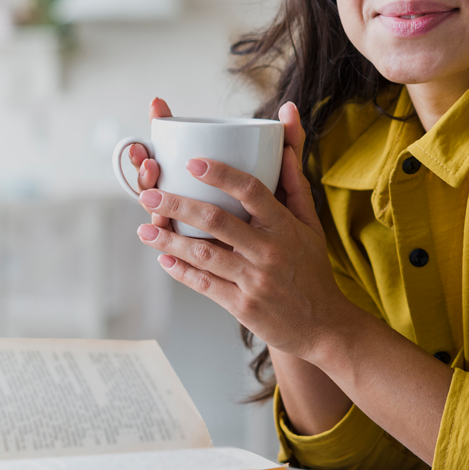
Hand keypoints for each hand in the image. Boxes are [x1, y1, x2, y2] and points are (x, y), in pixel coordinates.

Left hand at [135, 102, 356, 358]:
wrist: (323, 325)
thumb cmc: (312, 269)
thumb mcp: (310, 225)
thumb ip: (294, 184)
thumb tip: (285, 144)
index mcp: (285, 226)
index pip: (252, 191)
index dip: (221, 174)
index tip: (193, 162)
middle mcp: (269, 251)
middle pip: (217, 221)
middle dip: (178, 205)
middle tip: (150, 193)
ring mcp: (254, 280)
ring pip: (204, 255)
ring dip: (170, 240)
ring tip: (145, 228)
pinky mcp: (242, 306)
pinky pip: (205, 285)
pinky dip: (181, 272)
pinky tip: (164, 259)